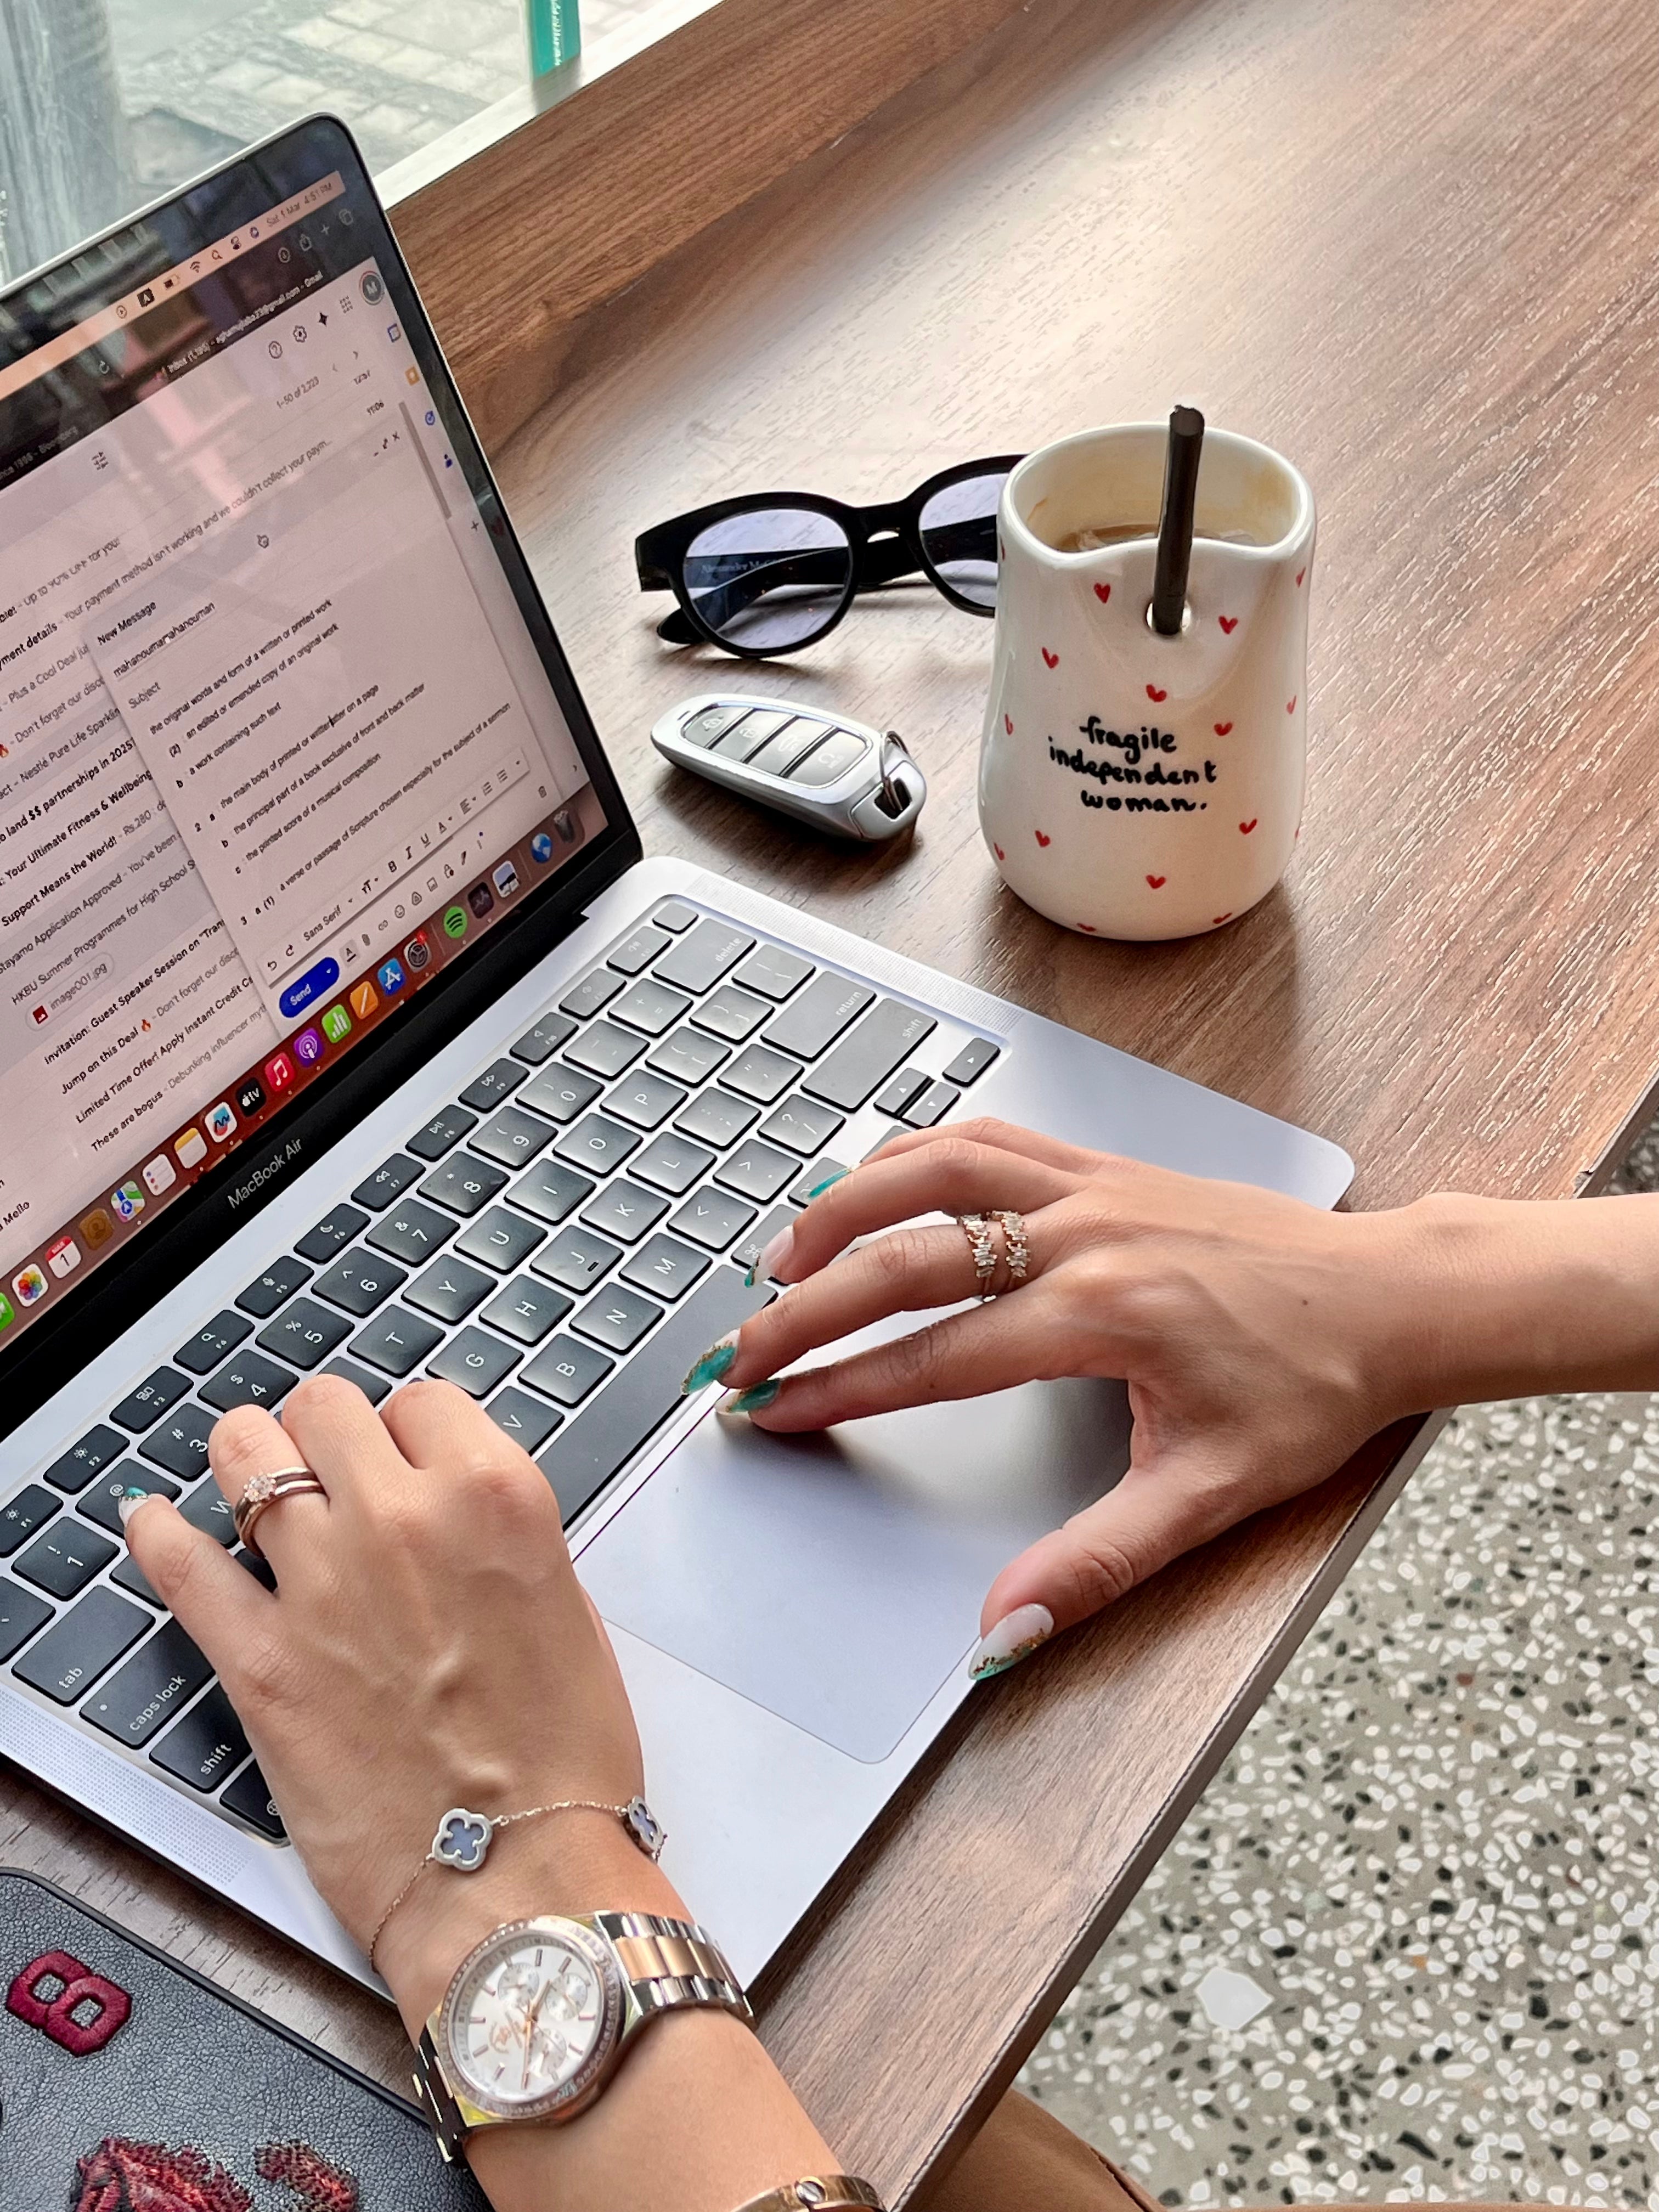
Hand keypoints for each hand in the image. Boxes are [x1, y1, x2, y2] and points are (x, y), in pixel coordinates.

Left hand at [122, 1374, 677, 2026]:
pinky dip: (158, 1534)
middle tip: (331, 1469)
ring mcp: (322, 1586)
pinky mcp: (261, 1660)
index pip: (423, 1402)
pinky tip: (155, 1523)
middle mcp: (404, 1521)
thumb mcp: (567, 1607)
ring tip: (252, 1479)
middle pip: (327, 1407)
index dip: (410, 1431)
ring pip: (246, 1454)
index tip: (404, 1457)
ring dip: (249, 1459)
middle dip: (327, 1434)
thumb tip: (447, 1514)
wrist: (519, 1875)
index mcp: (494, 1498)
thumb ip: (497, 1538)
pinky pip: (179, 1566)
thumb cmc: (562, 1760)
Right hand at [709, 1119, 1448, 1666]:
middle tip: (736, 1350)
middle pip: (905, 1256)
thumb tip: (1002, 1628)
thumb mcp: (1211, 1494)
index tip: (769, 1413)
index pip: (931, 1358)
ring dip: (844, 1208)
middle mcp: (1084, 1231)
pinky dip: (913, 1154)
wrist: (1388, 1299)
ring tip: (779, 1259)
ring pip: (934, 1168)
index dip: (839, 1391)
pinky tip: (874, 1185)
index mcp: (1101, 1313)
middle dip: (805, 1309)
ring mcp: (1092, 1183)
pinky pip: (986, 1137)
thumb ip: (1097, 1562)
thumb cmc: (1311, 1388)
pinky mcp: (1105, 1163)